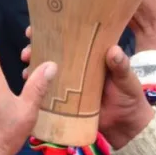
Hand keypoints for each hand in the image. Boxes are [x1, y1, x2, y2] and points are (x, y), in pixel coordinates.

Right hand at [21, 28, 152, 150]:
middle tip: (27, 50)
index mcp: (92, 55)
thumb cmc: (129, 98)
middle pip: (54, 51)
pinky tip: (28, 85)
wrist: (127, 127)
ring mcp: (70, 82)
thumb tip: (114, 50)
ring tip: (26, 67)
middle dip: (36, 48)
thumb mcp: (127, 80)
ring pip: (48, 70)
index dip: (54, 30)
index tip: (38, 27)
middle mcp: (78, 65)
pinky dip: (38, 87)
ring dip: (34, 66)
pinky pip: (49, 90)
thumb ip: (121, 66)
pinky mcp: (66, 100)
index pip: (71, 37)